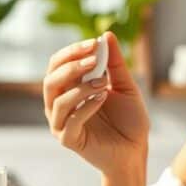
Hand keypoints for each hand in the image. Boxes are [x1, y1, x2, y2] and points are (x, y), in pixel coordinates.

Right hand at [42, 32, 149, 175]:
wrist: (136, 150)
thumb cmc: (128, 119)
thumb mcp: (125, 86)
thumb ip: (114, 63)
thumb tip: (105, 35)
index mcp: (68, 88)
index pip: (57, 64)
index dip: (72, 52)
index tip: (94, 43)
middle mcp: (59, 104)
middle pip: (50, 80)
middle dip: (71, 66)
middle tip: (93, 59)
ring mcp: (61, 123)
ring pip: (57, 100)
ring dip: (80, 87)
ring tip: (103, 83)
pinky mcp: (68, 140)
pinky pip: (70, 121)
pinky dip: (86, 106)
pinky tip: (102, 99)